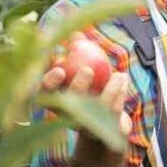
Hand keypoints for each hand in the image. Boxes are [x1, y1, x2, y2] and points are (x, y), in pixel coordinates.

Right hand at [42, 33, 130, 150]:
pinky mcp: (104, 132)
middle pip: (66, 104)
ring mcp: (84, 126)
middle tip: (88, 69)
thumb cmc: (93, 85)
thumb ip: (78, 49)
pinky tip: (123, 77)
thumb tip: (76, 34)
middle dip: (77, 86)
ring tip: (118, 73)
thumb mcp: (84, 66)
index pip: (43, 93)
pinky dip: (120, 91)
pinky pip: (112, 111)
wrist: (109, 119)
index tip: (59, 69)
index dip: (48, 83)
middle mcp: (66, 116)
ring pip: (94, 109)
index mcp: (54, 99)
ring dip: (108, 87)